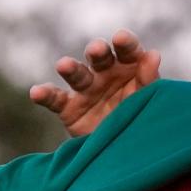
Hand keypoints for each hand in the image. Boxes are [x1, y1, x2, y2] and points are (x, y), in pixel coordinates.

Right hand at [29, 29, 161, 136]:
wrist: (126, 152)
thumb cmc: (141, 118)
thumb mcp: (150, 100)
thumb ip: (149, 80)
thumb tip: (153, 55)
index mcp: (129, 68)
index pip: (128, 50)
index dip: (125, 43)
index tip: (122, 39)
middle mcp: (105, 74)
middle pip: (100, 58)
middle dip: (97, 51)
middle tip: (97, 50)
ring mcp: (86, 90)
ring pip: (76, 74)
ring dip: (70, 68)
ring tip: (64, 65)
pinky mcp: (69, 108)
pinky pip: (54, 99)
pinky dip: (44, 94)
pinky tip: (37, 92)